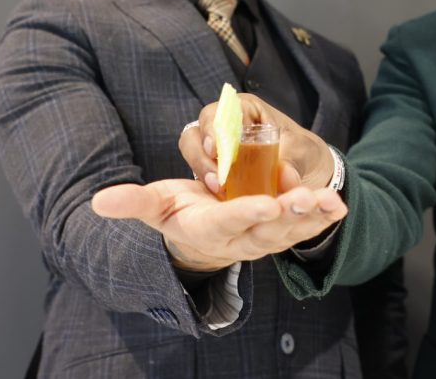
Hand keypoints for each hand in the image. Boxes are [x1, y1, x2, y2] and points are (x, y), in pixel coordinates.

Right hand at [91, 180, 346, 270]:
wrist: (204, 233)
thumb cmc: (180, 213)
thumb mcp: (156, 206)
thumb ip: (134, 204)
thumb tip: (98, 202)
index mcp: (210, 228)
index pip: (229, 221)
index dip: (245, 212)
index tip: (264, 204)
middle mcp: (241, 237)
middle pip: (267, 226)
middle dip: (288, 213)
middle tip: (304, 198)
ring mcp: (264, 236)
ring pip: (290, 227)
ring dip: (311, 215)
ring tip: (329, 202)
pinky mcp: (280, 229)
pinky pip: (303, 224)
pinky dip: (321, 215)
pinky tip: (337, 203)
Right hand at [180, 94, 335, 194]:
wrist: (309, 171)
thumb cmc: (304, 151)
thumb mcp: (303, 151)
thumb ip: (293, 161)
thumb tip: (286, 176)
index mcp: (245, 109)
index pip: (217, 113)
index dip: (212, 129)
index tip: (215, 149)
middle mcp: (226, 127)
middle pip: (197, 135)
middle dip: (202, 157)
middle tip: (216, 179)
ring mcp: (219, 151)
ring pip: (195, 156)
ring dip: (203, 173)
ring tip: (219, 190)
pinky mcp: (217, 173)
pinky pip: (204, 177)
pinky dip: (210, 188)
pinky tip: (223, 198)